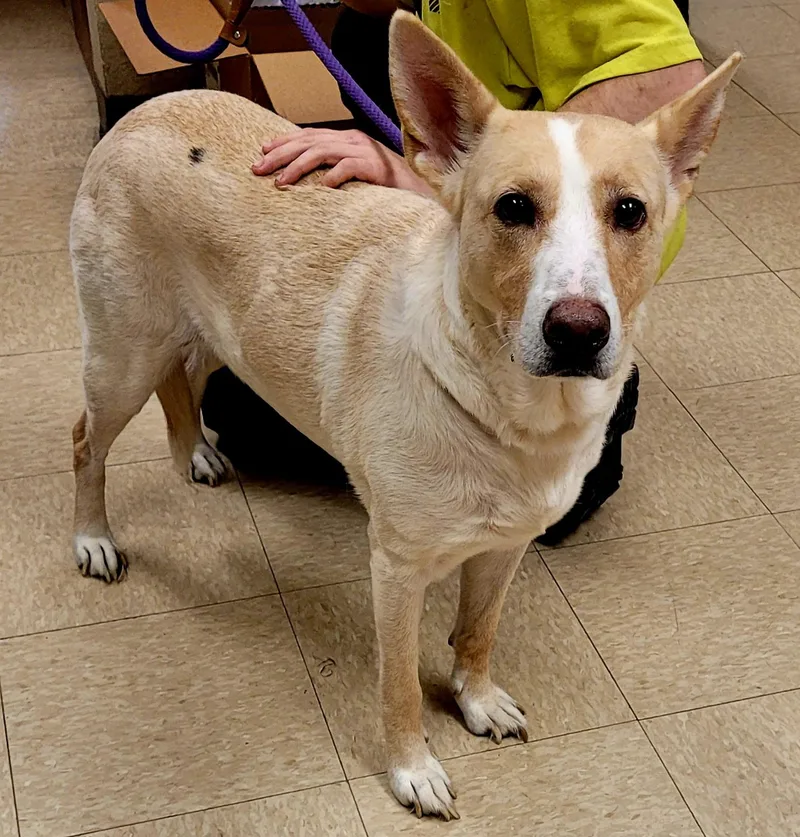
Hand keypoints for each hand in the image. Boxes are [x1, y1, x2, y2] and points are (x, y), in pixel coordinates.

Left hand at [252, 128, 432, 194]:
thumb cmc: (386, 188)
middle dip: (280, 154)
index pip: (308, 135)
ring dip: (297, 167)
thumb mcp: (355, 173)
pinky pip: (347, 168)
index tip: (261, 153)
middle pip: (308, 141)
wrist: (421, 192)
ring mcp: (365, 151)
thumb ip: (334, 169)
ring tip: (280, 183)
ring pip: (321, 152)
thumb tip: (307, 178)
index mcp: (347, 139)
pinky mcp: (375, 166)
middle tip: (258, 169)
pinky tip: (318, 189)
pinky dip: (331, 178)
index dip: (283, 142)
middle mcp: (353, 140)